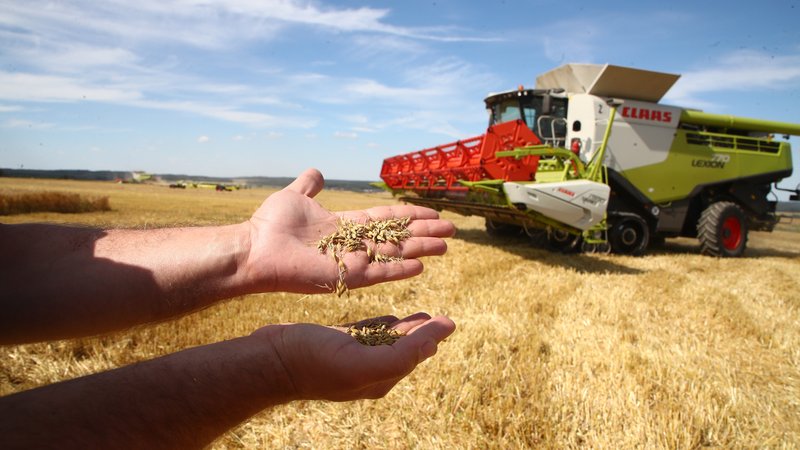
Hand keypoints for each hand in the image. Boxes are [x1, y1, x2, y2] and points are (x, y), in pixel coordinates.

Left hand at [245, 168, 454, 293]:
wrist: (255, 247)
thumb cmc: (269, 225)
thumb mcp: (294, 196)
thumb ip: (309, 186)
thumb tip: (317, 172)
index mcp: (345, 226)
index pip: (385, 220)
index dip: (409, 216)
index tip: (432, 213)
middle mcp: (353, 244)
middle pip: (397, 237)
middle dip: (424, 232)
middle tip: (451, 229)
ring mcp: (352, 261)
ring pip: (395, 254)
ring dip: (421, 249)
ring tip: (446, 245)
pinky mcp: (347, 275)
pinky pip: (380, 272)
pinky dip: (399, 269)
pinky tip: (421, 265)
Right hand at [253, 313, 455, 400]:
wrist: (269, 359)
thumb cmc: (313, 361)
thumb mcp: (361, 361)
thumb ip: (401, 354)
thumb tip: (436, 341)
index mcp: (377, 379)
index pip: (413, 357)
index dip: (431, 339)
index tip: (448, 321)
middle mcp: (366, 371)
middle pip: (403, 349)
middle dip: (422, 333)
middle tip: (440, 316)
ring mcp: (348, 357)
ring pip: (386, 340)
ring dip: (405, 328)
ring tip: (422, 315)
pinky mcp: (333, 343)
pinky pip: (365, 333)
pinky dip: (381, 325)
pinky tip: (388, 318)